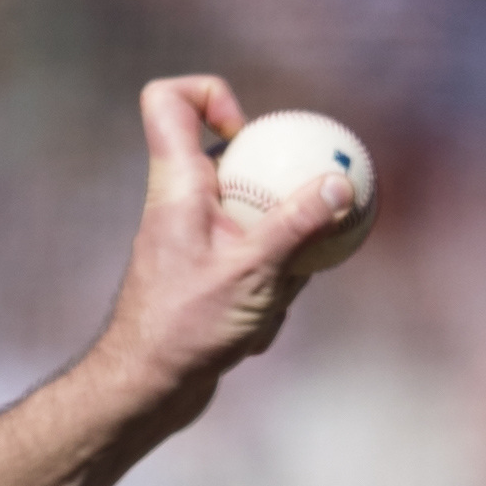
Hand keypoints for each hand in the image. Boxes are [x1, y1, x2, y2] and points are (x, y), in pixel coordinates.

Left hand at [92, 75, 359, 432]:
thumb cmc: (184, 329)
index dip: (209, 94)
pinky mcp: (203, 275)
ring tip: (271, 296)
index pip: (167, 101)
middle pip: (233, 160)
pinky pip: (250, 261)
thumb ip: (297, 224)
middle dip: (276, 191)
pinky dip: (267, 289)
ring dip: (277, 256)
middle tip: (298, 223)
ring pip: (252, 219)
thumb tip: (341, 185)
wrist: (144, 390)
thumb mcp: (253, 272)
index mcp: (176, 185)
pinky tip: (259, 329)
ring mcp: (191, 240)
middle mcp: (178, 204)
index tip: (248, 132)